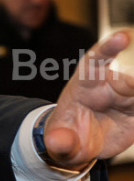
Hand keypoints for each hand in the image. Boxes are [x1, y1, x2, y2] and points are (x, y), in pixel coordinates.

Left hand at [44, 31, 133, 169]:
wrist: (79, 143)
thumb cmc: (66, 134)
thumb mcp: (58, 140)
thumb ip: (59, 140)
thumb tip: (55, 142)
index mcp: (85, 84)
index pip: (96, 61)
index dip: (109, 47)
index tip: (123, 37)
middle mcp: (111, 87)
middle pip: (131, 81)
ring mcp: (129, 99)